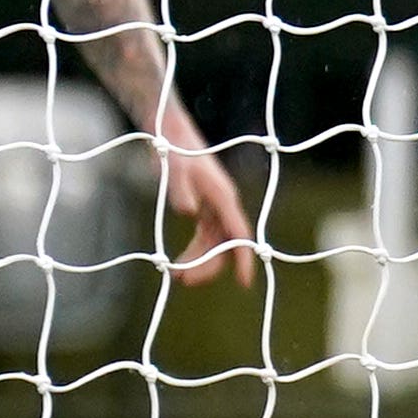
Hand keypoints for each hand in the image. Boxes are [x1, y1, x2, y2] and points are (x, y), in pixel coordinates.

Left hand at [157, 125, 262, 284]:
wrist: (172, 136)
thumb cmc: (176, 152)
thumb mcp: (176, 170)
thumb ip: (181, 190)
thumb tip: (188, 212)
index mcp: (223, 197)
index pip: (239, 233)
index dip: (243, 258)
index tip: (245, 281)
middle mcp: (223, 205)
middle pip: (225, 245)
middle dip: (209, 266)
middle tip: (184, 280)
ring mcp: (214, 208)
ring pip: (214, 244)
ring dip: (199, 262)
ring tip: (177, 276)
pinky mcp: (203, 209)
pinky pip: (204, 238)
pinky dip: (193, 253)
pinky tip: (178, 262)